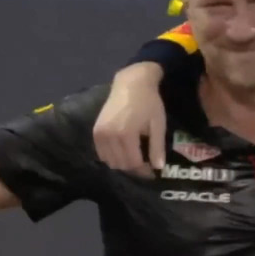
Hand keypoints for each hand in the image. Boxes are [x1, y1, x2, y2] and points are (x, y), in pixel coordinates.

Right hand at [93, 63, 166, 177]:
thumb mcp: (158, 124)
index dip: (144, 171)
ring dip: (123, 163)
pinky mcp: (95, 131)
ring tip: (135, 158)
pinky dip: (112, 156)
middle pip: (121, 164)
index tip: (153, 172)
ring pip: (110, 161)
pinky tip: (123, 151)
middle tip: (145, 165)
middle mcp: (109, 136)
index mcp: (126, 135)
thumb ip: (157, 147)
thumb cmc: (149, 102)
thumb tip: (158, 167)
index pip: (133, 163)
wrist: (131, 83)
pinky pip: (102, 153)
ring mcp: (99, 134)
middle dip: (134, 168)